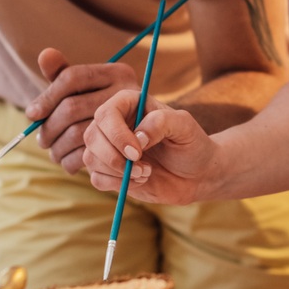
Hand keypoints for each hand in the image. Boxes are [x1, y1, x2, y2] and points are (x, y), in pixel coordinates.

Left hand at [26, 47, 138, 173]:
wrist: (140, 138)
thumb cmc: (105, 108)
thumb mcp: (87, 89)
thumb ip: (63, 72)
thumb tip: (45, 54)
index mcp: (116, 72)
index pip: (72, 77)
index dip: (48, 96)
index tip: (32, 114)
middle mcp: (128, 90)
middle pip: (72, 107)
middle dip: (50, 126)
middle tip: (41, 140)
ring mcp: (132, 118)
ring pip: (78, 132)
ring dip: (58, 147)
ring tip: (52, 152)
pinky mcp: (129, 147)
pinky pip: (89, 153)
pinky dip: (72, 161)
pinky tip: (67, 163)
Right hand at [83, 88, 217, 204]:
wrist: (197, 174)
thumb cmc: (192, 144)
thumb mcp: (184, 126)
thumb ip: (161, 122)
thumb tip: (137, 136)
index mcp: (129, 104)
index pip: (106, 113)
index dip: (117, 134)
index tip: (137, 152)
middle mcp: (114, 123)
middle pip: (92, 136)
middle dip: (114, 157)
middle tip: (143, 168)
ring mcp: (109, 147)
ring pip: (90, 158)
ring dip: (118, 172)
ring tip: (146, 172)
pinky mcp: (109, 171)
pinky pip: (96, 179)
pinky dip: (117, 184)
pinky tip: (140, 181)